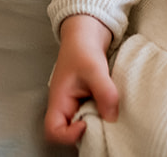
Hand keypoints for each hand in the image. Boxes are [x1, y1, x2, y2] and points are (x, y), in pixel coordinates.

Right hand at [44, 14, 118, 145]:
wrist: (88, 31)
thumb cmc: (82, 46)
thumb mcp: (94, 68)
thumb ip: (104, 92)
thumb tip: (112, 117)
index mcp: (59, 100)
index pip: (53, 130)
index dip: (67, 134)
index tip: (85, 124)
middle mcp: (66, 105)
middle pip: (70, 132)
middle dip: (87, 132)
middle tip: (103, 122)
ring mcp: (78, 103)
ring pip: (85, 125)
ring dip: (98, 123)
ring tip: (110, 113)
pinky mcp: (89, 99)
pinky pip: (94, 115)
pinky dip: (104, 115)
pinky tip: (113, 107)